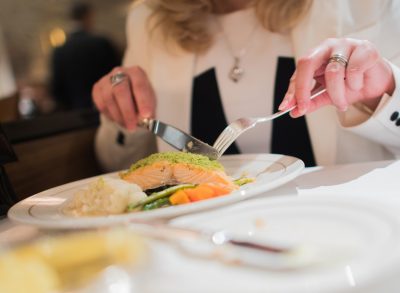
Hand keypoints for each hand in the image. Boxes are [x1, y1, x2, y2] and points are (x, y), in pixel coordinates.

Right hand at [92, 66, 155, 130]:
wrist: (127, 94)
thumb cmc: (141, 98)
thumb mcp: (149, 103)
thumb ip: (148, 110)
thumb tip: (145, 120)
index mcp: (137, 73)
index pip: (139, 85)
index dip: (143, 101)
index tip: (146, 115)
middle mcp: (120, 72)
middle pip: (120, 90)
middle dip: (127, 111)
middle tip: (132, 126)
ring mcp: (106, 79)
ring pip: (108, 98)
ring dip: (118, 116)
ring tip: (127, 125)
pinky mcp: (97, 88)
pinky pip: (101, 103)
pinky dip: (110, 115)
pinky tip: (118, 119)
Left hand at [279, 38, 394, 116]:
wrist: (375, 83)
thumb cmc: (348, 85)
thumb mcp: (326, 95)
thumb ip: (310, 102)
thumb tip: (293, 111)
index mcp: (316, 55)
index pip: (298, 71)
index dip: (292, 90)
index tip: (286, 107)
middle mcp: (328, 46)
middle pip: (308, 63)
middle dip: (303, 89)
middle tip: (303, 107)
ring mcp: (347, 45)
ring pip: (332, 72)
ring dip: (336, 94)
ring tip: (341, 103)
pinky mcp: (365, 48)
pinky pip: (353, 71)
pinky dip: (354, 84)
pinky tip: (357, 85)